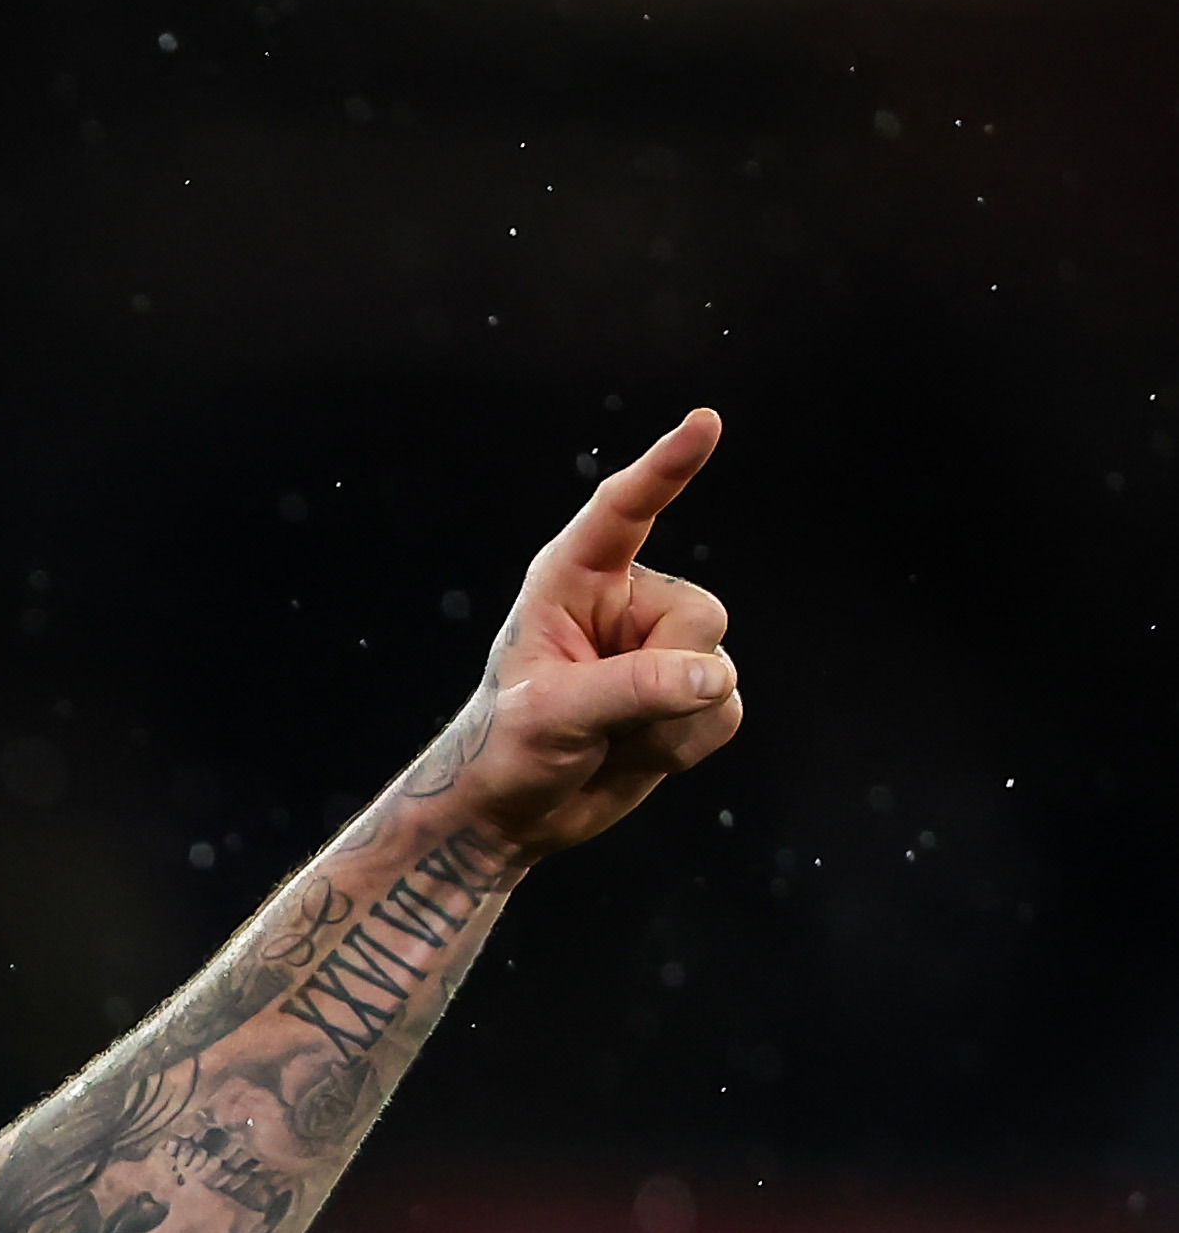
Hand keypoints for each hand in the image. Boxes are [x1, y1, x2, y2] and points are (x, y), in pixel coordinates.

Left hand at [438, 409, 743, 859]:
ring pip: (718, 670)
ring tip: (608, 736)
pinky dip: (687, 746)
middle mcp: (624, 603)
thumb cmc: (505, 748)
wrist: (512, 811)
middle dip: (663, 677)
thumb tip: (714, 677)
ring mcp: (660, 649)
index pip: (622, 512)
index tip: (705, 422)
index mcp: (572, 581)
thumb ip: (633, 687)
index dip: (666, 467)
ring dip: (669, 724)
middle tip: (598, 714)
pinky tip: (637, 751)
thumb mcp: (554, 714)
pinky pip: (726, 714)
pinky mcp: (687, 694)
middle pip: (702, 614)